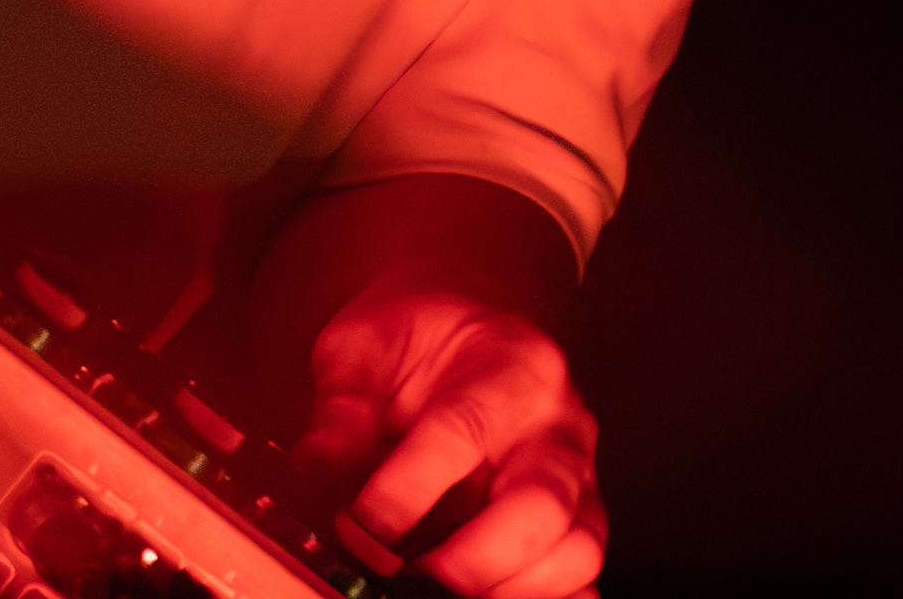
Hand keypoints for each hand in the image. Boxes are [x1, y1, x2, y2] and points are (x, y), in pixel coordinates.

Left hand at [296, 288, 604, 598]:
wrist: (466, 330)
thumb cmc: (420, 340)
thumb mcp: (366, 344)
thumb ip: (342, 405)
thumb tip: (319, 468)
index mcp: (511, 364)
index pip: (463, 430)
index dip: (406, 489)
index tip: (360, 524)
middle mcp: (558, 424)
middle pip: (542, 503)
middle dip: (472, 557)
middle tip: (406, 574)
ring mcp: (579, 477)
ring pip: (577, 549)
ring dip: (509, 588)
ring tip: (441, 592)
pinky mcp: (580, 521)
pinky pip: (584, 578)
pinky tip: (487, 597)